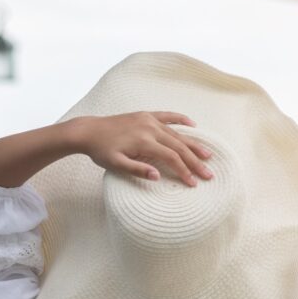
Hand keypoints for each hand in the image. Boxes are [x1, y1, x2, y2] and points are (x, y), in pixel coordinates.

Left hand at [71, 112, 213, 186]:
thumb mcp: (116, 164)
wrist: (88, 131)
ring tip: (208, 155)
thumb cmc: (101, 150)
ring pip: (177, 133)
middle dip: (195, 161)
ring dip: (193, 144)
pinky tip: (193, 125)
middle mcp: (150, 128)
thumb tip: (158, 177)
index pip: (171, 158)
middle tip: (208, 174)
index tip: (193, 183)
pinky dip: (181, 120)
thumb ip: (137, 170)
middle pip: (179, 146)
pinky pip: (168, 116)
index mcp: (143, 141)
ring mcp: (149, 120)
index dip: (184, 171)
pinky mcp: (146, 115)